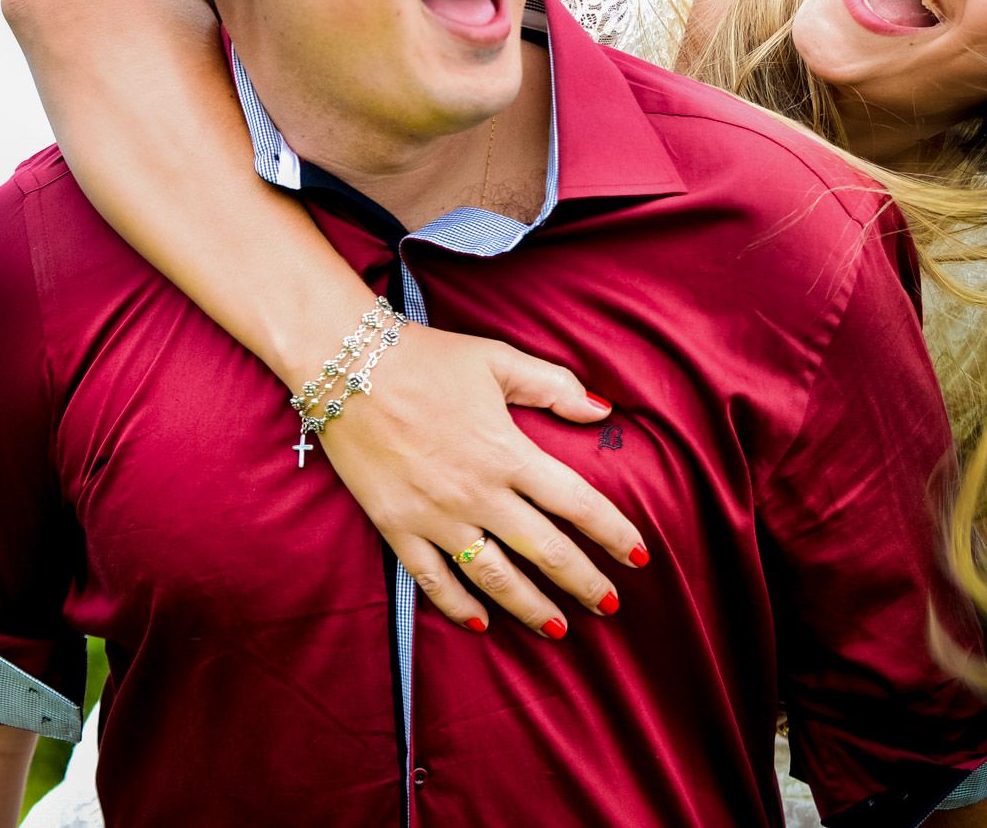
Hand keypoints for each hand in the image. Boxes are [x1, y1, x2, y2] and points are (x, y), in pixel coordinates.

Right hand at [317, 323, 645, 637]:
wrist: (347, 366)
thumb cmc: (427, 357)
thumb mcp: (498, 359)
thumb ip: (554, 386)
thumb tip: (603, 411)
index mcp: (509, 452)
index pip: (577, 503)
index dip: (613, 533)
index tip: (639, 557)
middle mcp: (478, 493)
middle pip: (545, 551)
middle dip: (584, 582)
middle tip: (609, 605)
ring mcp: (435, 516)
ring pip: (495, 577)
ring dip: (532, 607)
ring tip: (559, 629)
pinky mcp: (397, 527)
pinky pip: (433, 579)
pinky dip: (458, 605)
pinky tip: (481, 622)